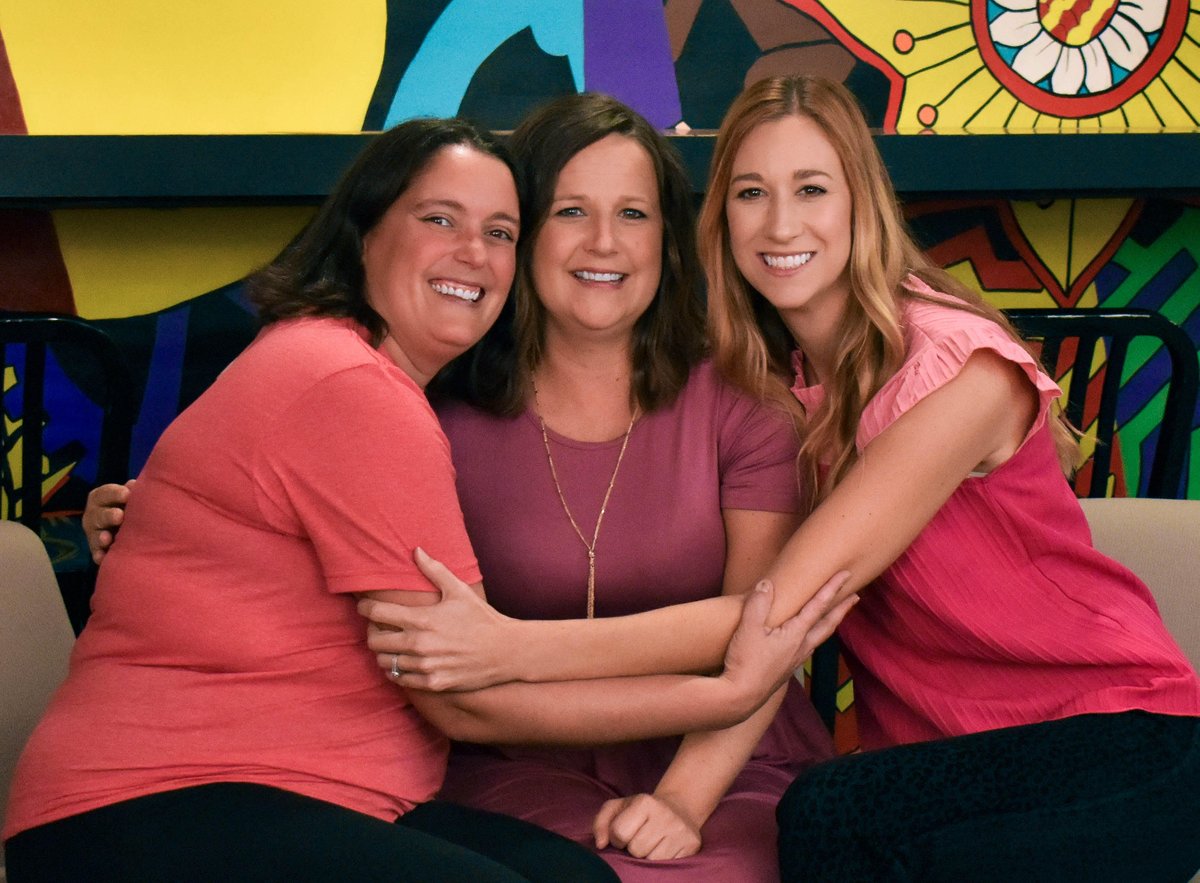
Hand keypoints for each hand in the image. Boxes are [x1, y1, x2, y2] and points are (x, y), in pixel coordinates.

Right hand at [83, 480, 136, 564]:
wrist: (123, 525)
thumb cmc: (127, 505)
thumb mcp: (127, 496)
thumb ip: (130, 491)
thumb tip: (135, 485)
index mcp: (100, 498)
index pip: (104, 493)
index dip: (115, 493)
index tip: (127, 494)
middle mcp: (93, 515)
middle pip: (99, 514)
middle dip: (108, 516)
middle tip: (120, 516)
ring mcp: (94, 533)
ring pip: (95, 535)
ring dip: (101, 537)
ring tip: (107, 539)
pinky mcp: (97, 550)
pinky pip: (97, 553)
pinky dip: (99, 555)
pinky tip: (103, 558)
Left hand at [358, 547, 518, 691]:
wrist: (505, 651)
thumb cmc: (481, 618)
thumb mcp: (459, 591)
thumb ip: (434, 570)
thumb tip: (416, 551)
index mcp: (422, 619)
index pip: (376, 612)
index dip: (364, 608)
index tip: (364, 606)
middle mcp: (419, 644)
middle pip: (374, 640)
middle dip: (372, 631)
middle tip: (380, 626)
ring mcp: (424, 666)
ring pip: (384, 661)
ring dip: (384, 652)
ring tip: (393, 644)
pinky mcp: (431, 683)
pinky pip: (400, 679)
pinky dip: (397, 670)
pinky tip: (405, 661)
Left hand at [593, 793, 701, 860]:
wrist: (678, 807)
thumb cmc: (642, 811)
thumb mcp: (619, 808)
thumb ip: (601, 822)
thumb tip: (600, 844)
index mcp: (645, 802)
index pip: (619, 833)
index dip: (617, 838)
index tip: (625, 833)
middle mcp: (665, 814)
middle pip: (636, 849)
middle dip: (634, 848)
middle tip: (641, 838)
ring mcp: (681, 830)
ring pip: (652, 860)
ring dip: (648, 855)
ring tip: (652, 843)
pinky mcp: (692, 844)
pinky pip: (669, 865)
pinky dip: (663, 860)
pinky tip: (665, 847)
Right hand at [721, 573, 856, 713]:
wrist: (740, 698)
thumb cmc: (745, 662)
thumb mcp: (748, 629)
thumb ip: (758, 604)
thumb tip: (767, 584)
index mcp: (796, 635)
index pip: (818, 606)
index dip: (832, 588)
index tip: (846, 574)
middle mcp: (801, 647)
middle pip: (827, 625)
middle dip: (842, 609)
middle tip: (855, 596)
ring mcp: (794, 660)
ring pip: (819, 637)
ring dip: (829, 624)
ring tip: (833, 616)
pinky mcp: (785, 669)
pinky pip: (807, 647)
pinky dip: (813, 637)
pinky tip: (805, 638)